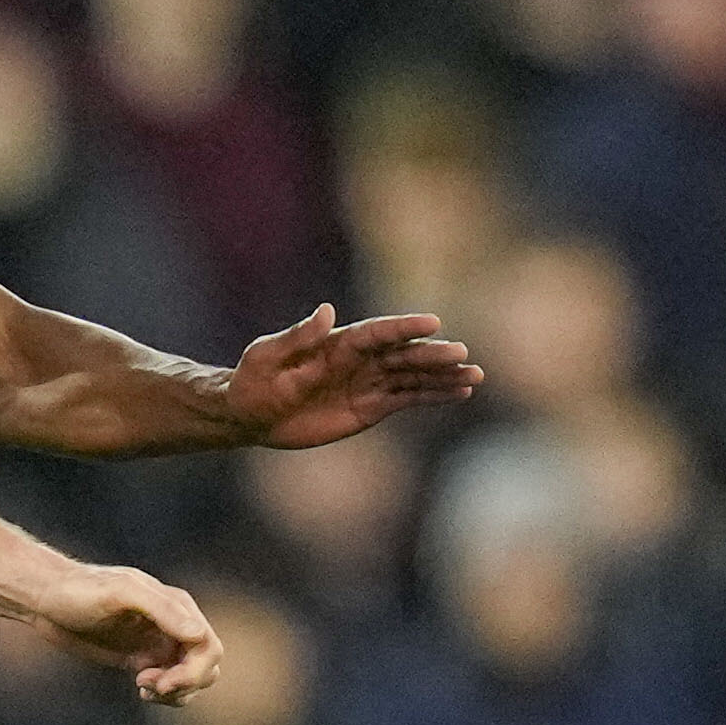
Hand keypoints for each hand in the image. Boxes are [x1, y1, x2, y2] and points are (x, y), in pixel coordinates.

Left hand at [30, 565, 222, 704]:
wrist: (45, 599)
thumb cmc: (80, 590)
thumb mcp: (119, 593)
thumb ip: (160, 609)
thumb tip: (197, 633)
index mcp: (176, 605)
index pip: (208, 646)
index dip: (194, 671)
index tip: (163, 681)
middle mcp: (172, 624)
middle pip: (206, 666)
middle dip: (186, 683)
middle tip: (149, 685)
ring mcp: (156, 642)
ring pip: (191, 678)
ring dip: (177, 692)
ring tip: (143, 688)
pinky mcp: (140, 658)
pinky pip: (168, 683)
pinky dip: (164, 694)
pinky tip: (141, 691)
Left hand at [225, 304, 480, 448]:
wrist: (250, 414)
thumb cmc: (253, 381)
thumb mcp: (268, 356)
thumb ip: (299, 337)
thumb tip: (327, 310)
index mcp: (336, 342)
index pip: (377, 332)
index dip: (404, 328)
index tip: (432, 323)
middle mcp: (358, 359)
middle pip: (403, 354)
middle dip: (433, 355)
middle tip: (463, 354)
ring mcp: (367, 383)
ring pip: (413, 376)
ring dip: (443, 375)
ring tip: (476, 375)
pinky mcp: (370, 407)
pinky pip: (408, 399)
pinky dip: (434, 395)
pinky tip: (460, 392)